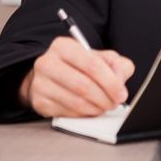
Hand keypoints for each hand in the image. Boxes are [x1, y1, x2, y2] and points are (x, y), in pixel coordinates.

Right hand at [19, 36, 134, 117]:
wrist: (51, 77)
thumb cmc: (80, 66)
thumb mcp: (101, 58)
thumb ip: (116, 65)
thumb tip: (119, 80)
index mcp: (64, 46)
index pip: (92, 64)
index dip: (111, 82)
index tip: (121, 94)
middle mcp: (47, 62)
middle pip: (83, 85)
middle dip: (104, 98)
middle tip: (114, 103)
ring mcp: (40, 83)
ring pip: (75, 102)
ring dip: (96, 108)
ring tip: (105, 106)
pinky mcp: (38, 102)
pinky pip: (67, 113)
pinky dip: (83, 114)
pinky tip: (90, 109)